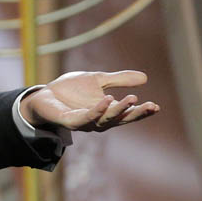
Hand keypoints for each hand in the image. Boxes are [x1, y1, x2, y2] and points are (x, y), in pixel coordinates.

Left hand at [21, 70, 158, 132]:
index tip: (156, 106)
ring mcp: (85, 122)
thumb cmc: (71, 89)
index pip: (127, 114)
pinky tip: (107, 99)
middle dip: (135, 113)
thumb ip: (119, 79)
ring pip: (106, 119)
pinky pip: (86, 117)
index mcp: (107, 112)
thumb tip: (145, 77)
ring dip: (119, 110)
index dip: (141, 111)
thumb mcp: (98, 79)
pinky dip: (98, 109)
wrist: (45, 93)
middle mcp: (98, 121)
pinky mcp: (70, 121)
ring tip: (132, 98)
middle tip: (151, 106)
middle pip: (120, 119)